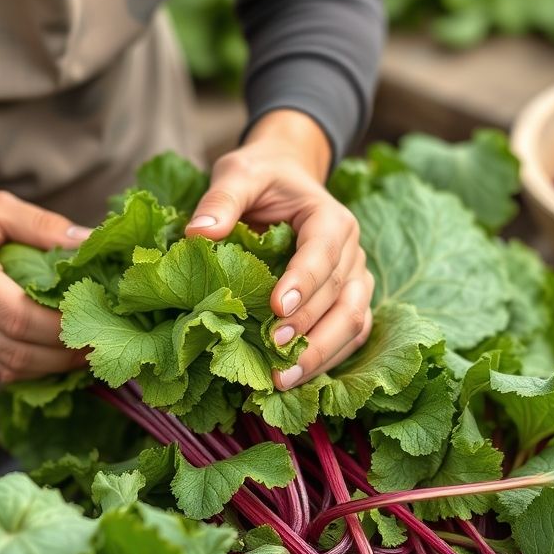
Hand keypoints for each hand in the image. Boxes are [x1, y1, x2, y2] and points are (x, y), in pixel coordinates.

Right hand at [0, 183, 90, 381]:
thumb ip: (46, 226)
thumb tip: (94, 242)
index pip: (21, 318)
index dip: (64, 328)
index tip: (99, 321)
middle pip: (17, 353)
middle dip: (66, 354)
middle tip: (103, 342)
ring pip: (7, 369)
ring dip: (51, 367)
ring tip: (87, 351)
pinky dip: (28, 367)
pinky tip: (55, 353)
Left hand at [185, 111, 373, 390]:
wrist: (286, 175)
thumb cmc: (262, 176)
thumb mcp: (238, 174)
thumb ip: (220, 200)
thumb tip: (198, 233)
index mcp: (330, 217)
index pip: (322, 253)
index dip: (303, 282)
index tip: (278, 309)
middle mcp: (351, 250)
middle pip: (341, 296)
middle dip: (309, 329)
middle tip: (274, 354)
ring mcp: (355, 277)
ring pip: (353, 321)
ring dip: (323, 354)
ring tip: (284, 379)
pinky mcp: (349, 298)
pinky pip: (350, 333)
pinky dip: (329, 358)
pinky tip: (297, 379)